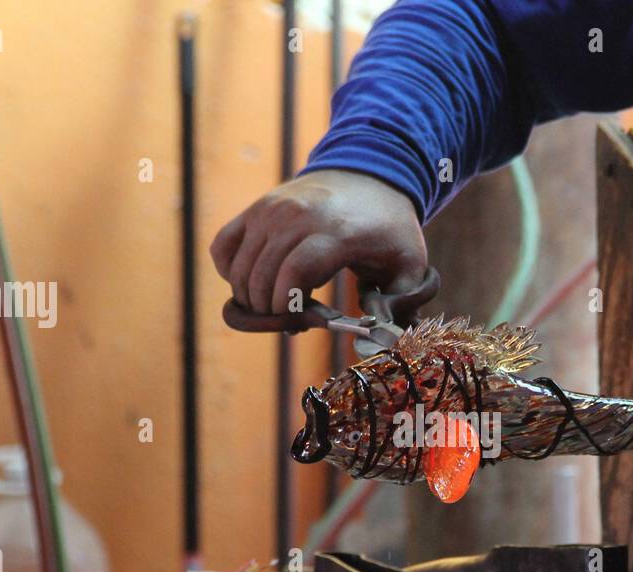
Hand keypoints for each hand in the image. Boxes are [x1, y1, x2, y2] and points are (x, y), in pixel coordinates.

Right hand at [209, 170, 426, 315]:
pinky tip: (260, 281)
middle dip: (273, 313)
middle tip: (297, 320)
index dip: (289, 306)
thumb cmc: (389, 228)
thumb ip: (402, 304)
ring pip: (239, 271)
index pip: (294, 272)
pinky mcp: (254, 210)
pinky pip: (221, 250)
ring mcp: (270, 210)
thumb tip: (381, 335)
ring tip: (282, 303)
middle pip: (262, 278)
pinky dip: (232, 274)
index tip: (302, 322)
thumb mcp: (410, 264)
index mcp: (336, 231)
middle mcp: (296, 216)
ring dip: (254, 300)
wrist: (369, 174)